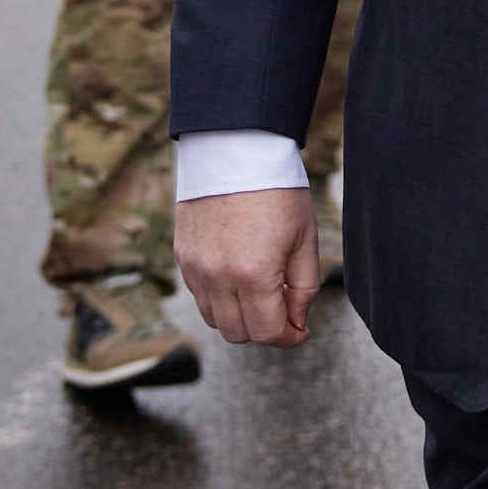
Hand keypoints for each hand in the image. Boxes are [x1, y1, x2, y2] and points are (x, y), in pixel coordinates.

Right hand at [177, 187, 320, 346]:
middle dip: (265, 330)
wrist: (236, 151)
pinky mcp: (182, 257)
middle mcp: (218, 277)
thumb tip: (297, 321)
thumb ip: (304, 286)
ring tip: (262, 293)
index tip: (301, 331)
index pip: (268, 332)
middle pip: (238, 334)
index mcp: (254, 273)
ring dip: (240, 317)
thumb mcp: (305, 238)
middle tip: (284, 312)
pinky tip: (239, 278)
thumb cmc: (277, 190)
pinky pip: (200, 296)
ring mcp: (196, 268)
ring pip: (215, 319)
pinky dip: (220, 299)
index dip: (289, 337)